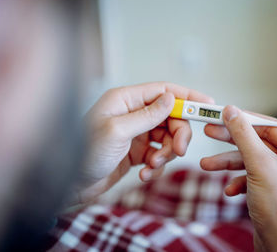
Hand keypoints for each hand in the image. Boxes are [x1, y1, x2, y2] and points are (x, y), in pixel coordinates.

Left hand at [77, 82, 212, 203]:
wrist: (69, 184)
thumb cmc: (85, 153)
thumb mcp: (118, 131)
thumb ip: (147, 115)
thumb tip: (171, 98)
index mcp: (125, 100)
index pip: (163, 91)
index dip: (187, 97)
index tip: (207, 105)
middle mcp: (132, 113)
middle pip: (170, 117)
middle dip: (178, 134)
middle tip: (179, 151)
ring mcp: (135, 133)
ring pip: (166, 138)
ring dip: (165, 154)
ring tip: (152, 166)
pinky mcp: (136, 152)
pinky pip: (157, 154)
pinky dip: (156, 166)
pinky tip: (144, 174)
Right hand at [201, 106, 276, 250]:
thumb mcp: (259, 164)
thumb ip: (243, 134)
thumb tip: (231, 111)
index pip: (270, 126)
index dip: (243, 119)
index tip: (221, 114)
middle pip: (259, 142)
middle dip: (231, 142)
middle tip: (209, 131)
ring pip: (253, 160)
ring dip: (229, 164)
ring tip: (206, 165)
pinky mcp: (275, 188)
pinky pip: (254, 176)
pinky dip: (239, 181)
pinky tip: (229, 191)